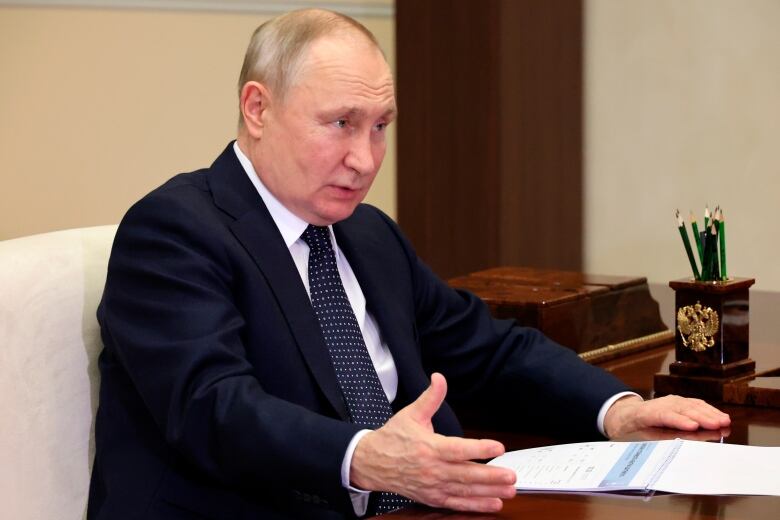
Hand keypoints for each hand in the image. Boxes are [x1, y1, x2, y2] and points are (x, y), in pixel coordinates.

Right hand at [350, 373, 516, 512]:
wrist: (372, 463)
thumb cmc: (393, 437)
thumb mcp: (411, 414)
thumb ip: (430, 397)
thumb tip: (439, 378)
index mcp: (429, 447)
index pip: (458, 449)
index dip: (479, 448)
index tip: (498, 446)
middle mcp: (432, 469)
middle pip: (466, 474)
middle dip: (491, 476)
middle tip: (511, 475)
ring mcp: (433, 486)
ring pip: (465, 491)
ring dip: (488, 492)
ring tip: (510, 490)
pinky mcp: (432, 497)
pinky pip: (456, 504)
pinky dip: (475, 505)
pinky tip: (493, 503)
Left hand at [603, 394, 730, 438]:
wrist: (628, 414)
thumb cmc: (636, 429)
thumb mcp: (643, 437)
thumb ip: (662, 438)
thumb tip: (680, 443)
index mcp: (647, 413)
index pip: (665, 416)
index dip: (679, 421)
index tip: (693, 426)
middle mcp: (660, 404)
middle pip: (683, 410)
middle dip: (702, 417)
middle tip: (719, 425)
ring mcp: (671, 401)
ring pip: (691, 406)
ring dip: (709, 414)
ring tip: (724, 422)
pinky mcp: (679, 401)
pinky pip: (695, 404)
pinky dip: (709, 410)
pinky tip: (720, 416)